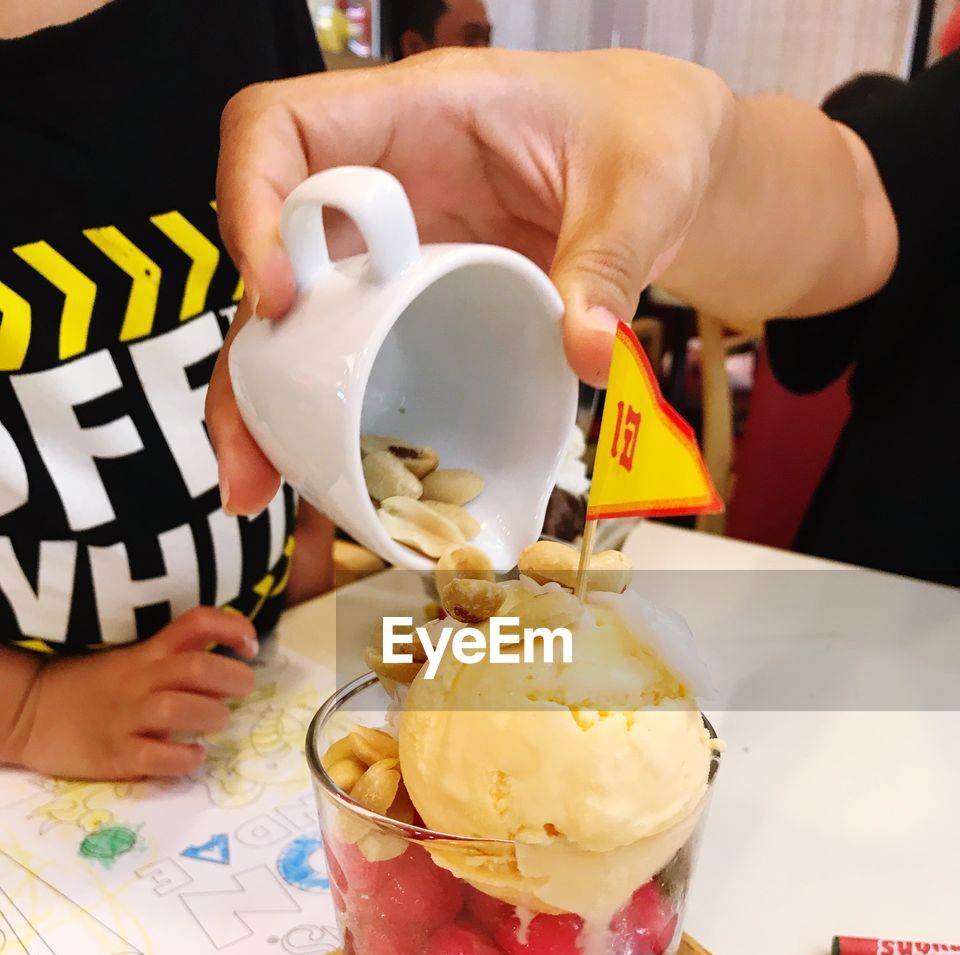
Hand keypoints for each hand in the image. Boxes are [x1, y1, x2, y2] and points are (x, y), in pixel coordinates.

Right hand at [18, 607, 258, 780]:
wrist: (31, 713)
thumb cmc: (92, 687)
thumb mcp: (132, 661)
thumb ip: (177, 662)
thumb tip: (230, 674)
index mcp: (148, 653)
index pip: (196, 623)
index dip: (232, 627)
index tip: (250, 645)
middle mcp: (141, 680)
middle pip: (197, 667)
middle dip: (234, 677)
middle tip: (243, 690)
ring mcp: (126, 717)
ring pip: (180, 708)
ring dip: (211, 715)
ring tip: (216, 723)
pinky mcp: (114, 754)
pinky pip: (156, 758)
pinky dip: (184, 759)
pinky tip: (193, 756)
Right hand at [207, 48, 733, 514]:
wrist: (670, 167)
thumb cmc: (647, 134)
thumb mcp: (643, 185)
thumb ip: (612, 263)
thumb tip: (585, 355)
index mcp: (417, 116)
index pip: (283, 130)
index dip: (253, 202)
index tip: (277, 295)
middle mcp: (383, 189)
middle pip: (270, 257)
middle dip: (246, 354)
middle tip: (244, 448)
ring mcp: (393, 255)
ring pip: (300, 323)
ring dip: (271, 404)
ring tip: (260, 486)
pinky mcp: (417, 310)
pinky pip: (355, 358)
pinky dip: (334, 416)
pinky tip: (327, 474)